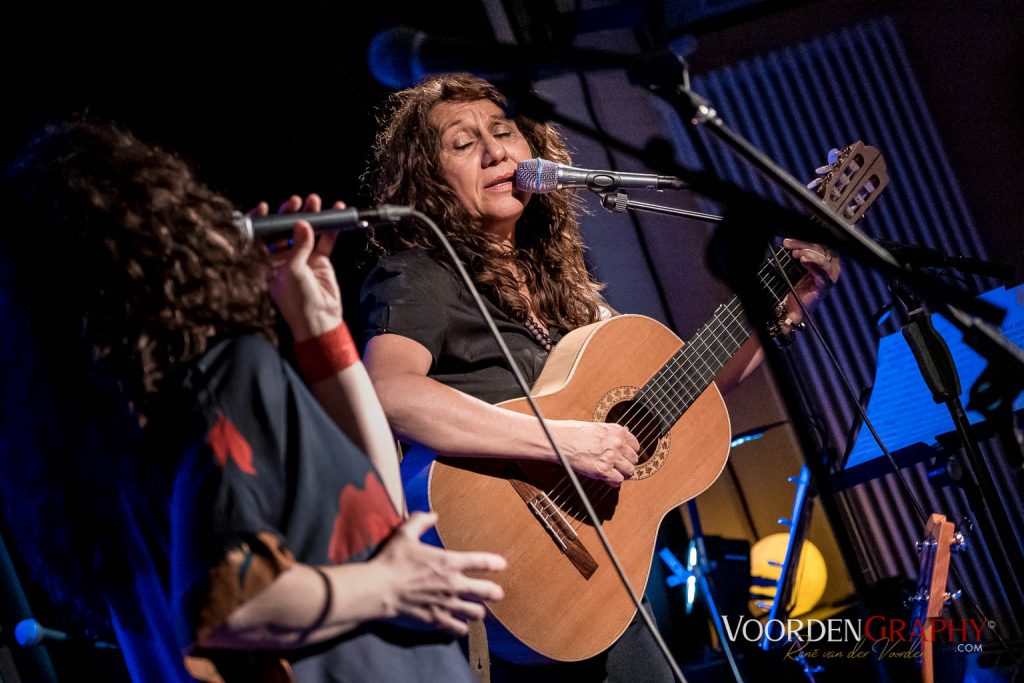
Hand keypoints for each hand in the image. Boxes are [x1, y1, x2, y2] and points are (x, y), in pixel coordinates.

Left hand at [259, 194, 343, 340]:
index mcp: (267, 262)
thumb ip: (299, 247)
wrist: (319, 320)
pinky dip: (331, 228)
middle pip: (284, 230)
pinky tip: (337, 215)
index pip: (261, 236)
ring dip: (311, 216)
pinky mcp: (320, 261)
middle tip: (297, 201)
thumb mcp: (293, 272)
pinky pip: (325, 240)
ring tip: (316, 201)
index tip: (265, 207)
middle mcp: (283, 258)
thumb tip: (303, 223)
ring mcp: (302, 258)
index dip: (262, 221)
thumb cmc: (297, 301)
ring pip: (306, 231)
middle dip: (290, 214)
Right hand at [374, 512, 505, 635]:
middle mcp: (453, 584)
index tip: (501, 564)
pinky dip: (461, 628)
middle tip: (497, 593)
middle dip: (495, 592)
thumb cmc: (392, 560)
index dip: (495, 563)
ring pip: (476, 613)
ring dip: (478, 611)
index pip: (482, 562)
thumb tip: (433, 515)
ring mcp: (446, 604)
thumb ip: (420, 521)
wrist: (379, 589)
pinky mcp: (437, 619)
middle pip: (488, 591)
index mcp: (449, 561)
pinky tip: (459, 625)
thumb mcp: (405, 534)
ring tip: (477, 610)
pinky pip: (458, 629)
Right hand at [553, 420, 639, 486]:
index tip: (625, 456)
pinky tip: (606, 478)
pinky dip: (613, 482)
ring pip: (629, 471)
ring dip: (622, 474)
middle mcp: (617, 443)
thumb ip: (613, 432)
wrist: (560, 440)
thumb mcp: (597, 427)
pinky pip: (618, 480)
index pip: (635, 445)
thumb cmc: (573, 432)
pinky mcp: (603, 470)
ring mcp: (611, 457)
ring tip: (613, 473)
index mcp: (617, 431)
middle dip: (626, 464)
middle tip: (618, 467)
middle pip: (634, 459)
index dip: (629, 452)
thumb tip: (625, 433)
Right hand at [780, 238, 841, 327]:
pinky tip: (789, 243)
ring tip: (788, 246)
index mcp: (826, 283)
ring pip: (818, 247)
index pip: (825, 272)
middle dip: (809, 251)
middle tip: (795, 253)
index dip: (815, 264)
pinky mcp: (819, 253)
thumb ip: (793, 317)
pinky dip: (801, 242)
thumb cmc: (800, 302)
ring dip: (803, 244)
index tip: (803, 258)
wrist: (801, 295)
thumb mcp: (796, 311)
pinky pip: (813, 243)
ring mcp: (826, 260)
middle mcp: (830, 270)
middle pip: (823, 256)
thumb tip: (789, 324)